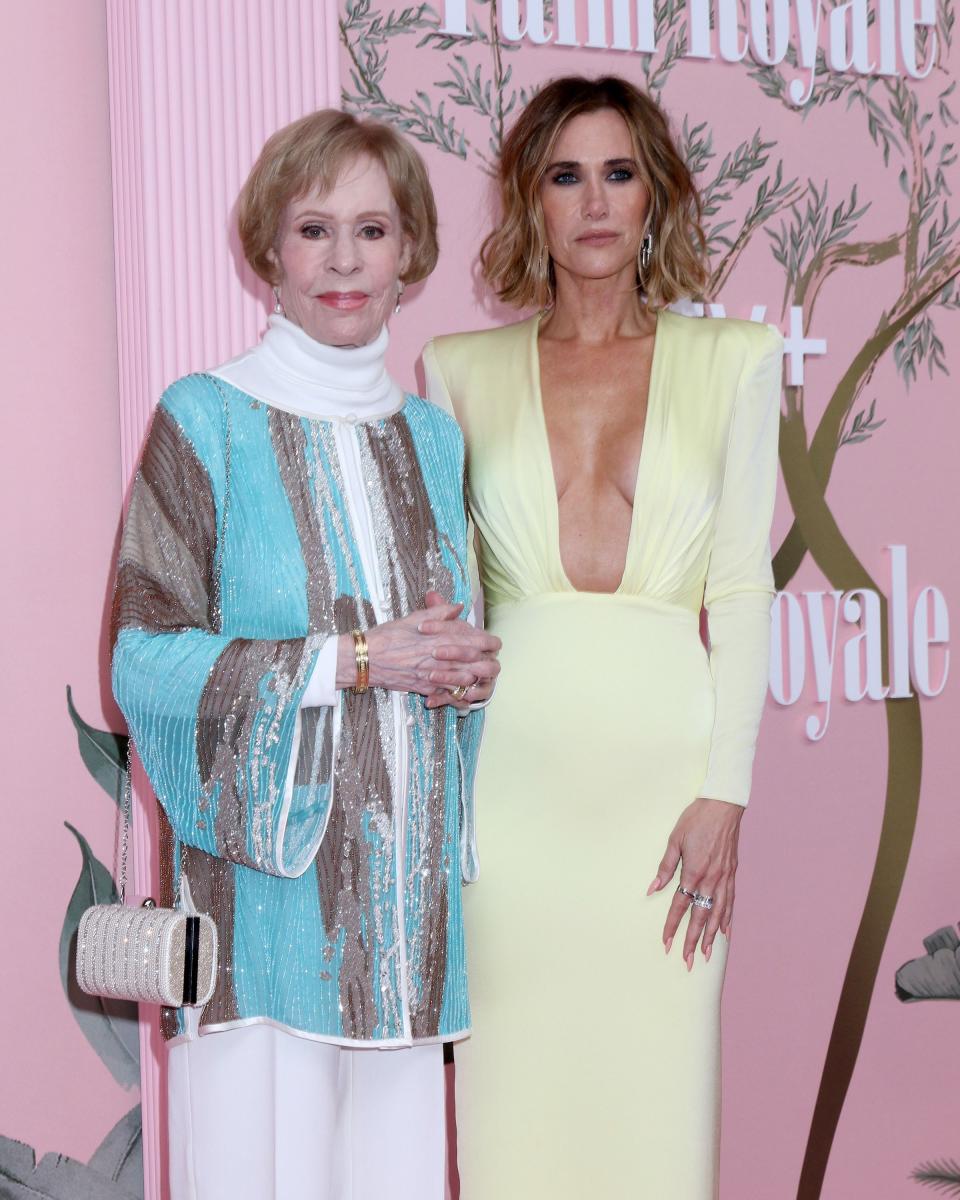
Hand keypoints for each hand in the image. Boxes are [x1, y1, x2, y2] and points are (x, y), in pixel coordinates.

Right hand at [335, 591, 499, 704]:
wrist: (363, 659)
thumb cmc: (385, 636)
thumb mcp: (412, 619)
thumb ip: (438, 612)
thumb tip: (457, 606)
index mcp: (437, 637)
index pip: (472, 639)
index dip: (487, 641)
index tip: (492, 642)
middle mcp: (436, 656)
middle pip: (473, 662)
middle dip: (485, 661)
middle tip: (491, 659)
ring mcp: (430, 674)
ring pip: (462, 679)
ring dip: (474, 677)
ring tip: (481, 675)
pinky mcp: (422, 687)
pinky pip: (444, 694)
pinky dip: (455, 695)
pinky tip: (463, 694)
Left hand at [646, 798, 742, 970]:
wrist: (723, 805)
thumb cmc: (696, 819)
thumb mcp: (674, 840)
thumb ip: (665, 867)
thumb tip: (653, 889)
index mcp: (693, 871)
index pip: (680, 905)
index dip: (672, 926)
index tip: (666, 943)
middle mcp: (711, 879)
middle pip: (700, 917)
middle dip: (693, 941)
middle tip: (687, 961)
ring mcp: (724, 878)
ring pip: (717, 914)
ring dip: (712, 937)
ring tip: (707, 955)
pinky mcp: (732, 873)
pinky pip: (730, 902)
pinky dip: (727, 919)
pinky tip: (725, 932)